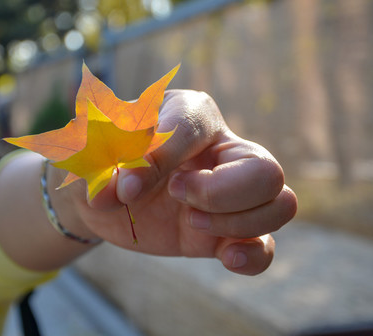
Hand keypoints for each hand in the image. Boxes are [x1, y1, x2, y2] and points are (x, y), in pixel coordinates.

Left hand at [67, 90, 296, 275]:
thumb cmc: (102, 161)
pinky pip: (266, 245)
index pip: (195, 127)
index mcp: (190, 114)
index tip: (126, 186)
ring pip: (280, 204)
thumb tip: (122, 191)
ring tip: (191, 222)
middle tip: (177, 196)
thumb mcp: (92, 154)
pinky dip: (253, 256)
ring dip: (234, 223)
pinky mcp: (228, 230)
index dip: (163, 158)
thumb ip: (105, 165)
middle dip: (218, 194)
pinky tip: (226, 257)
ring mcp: (232, 192)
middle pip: (265, 170)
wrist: (103, 197)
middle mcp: (222, 149)